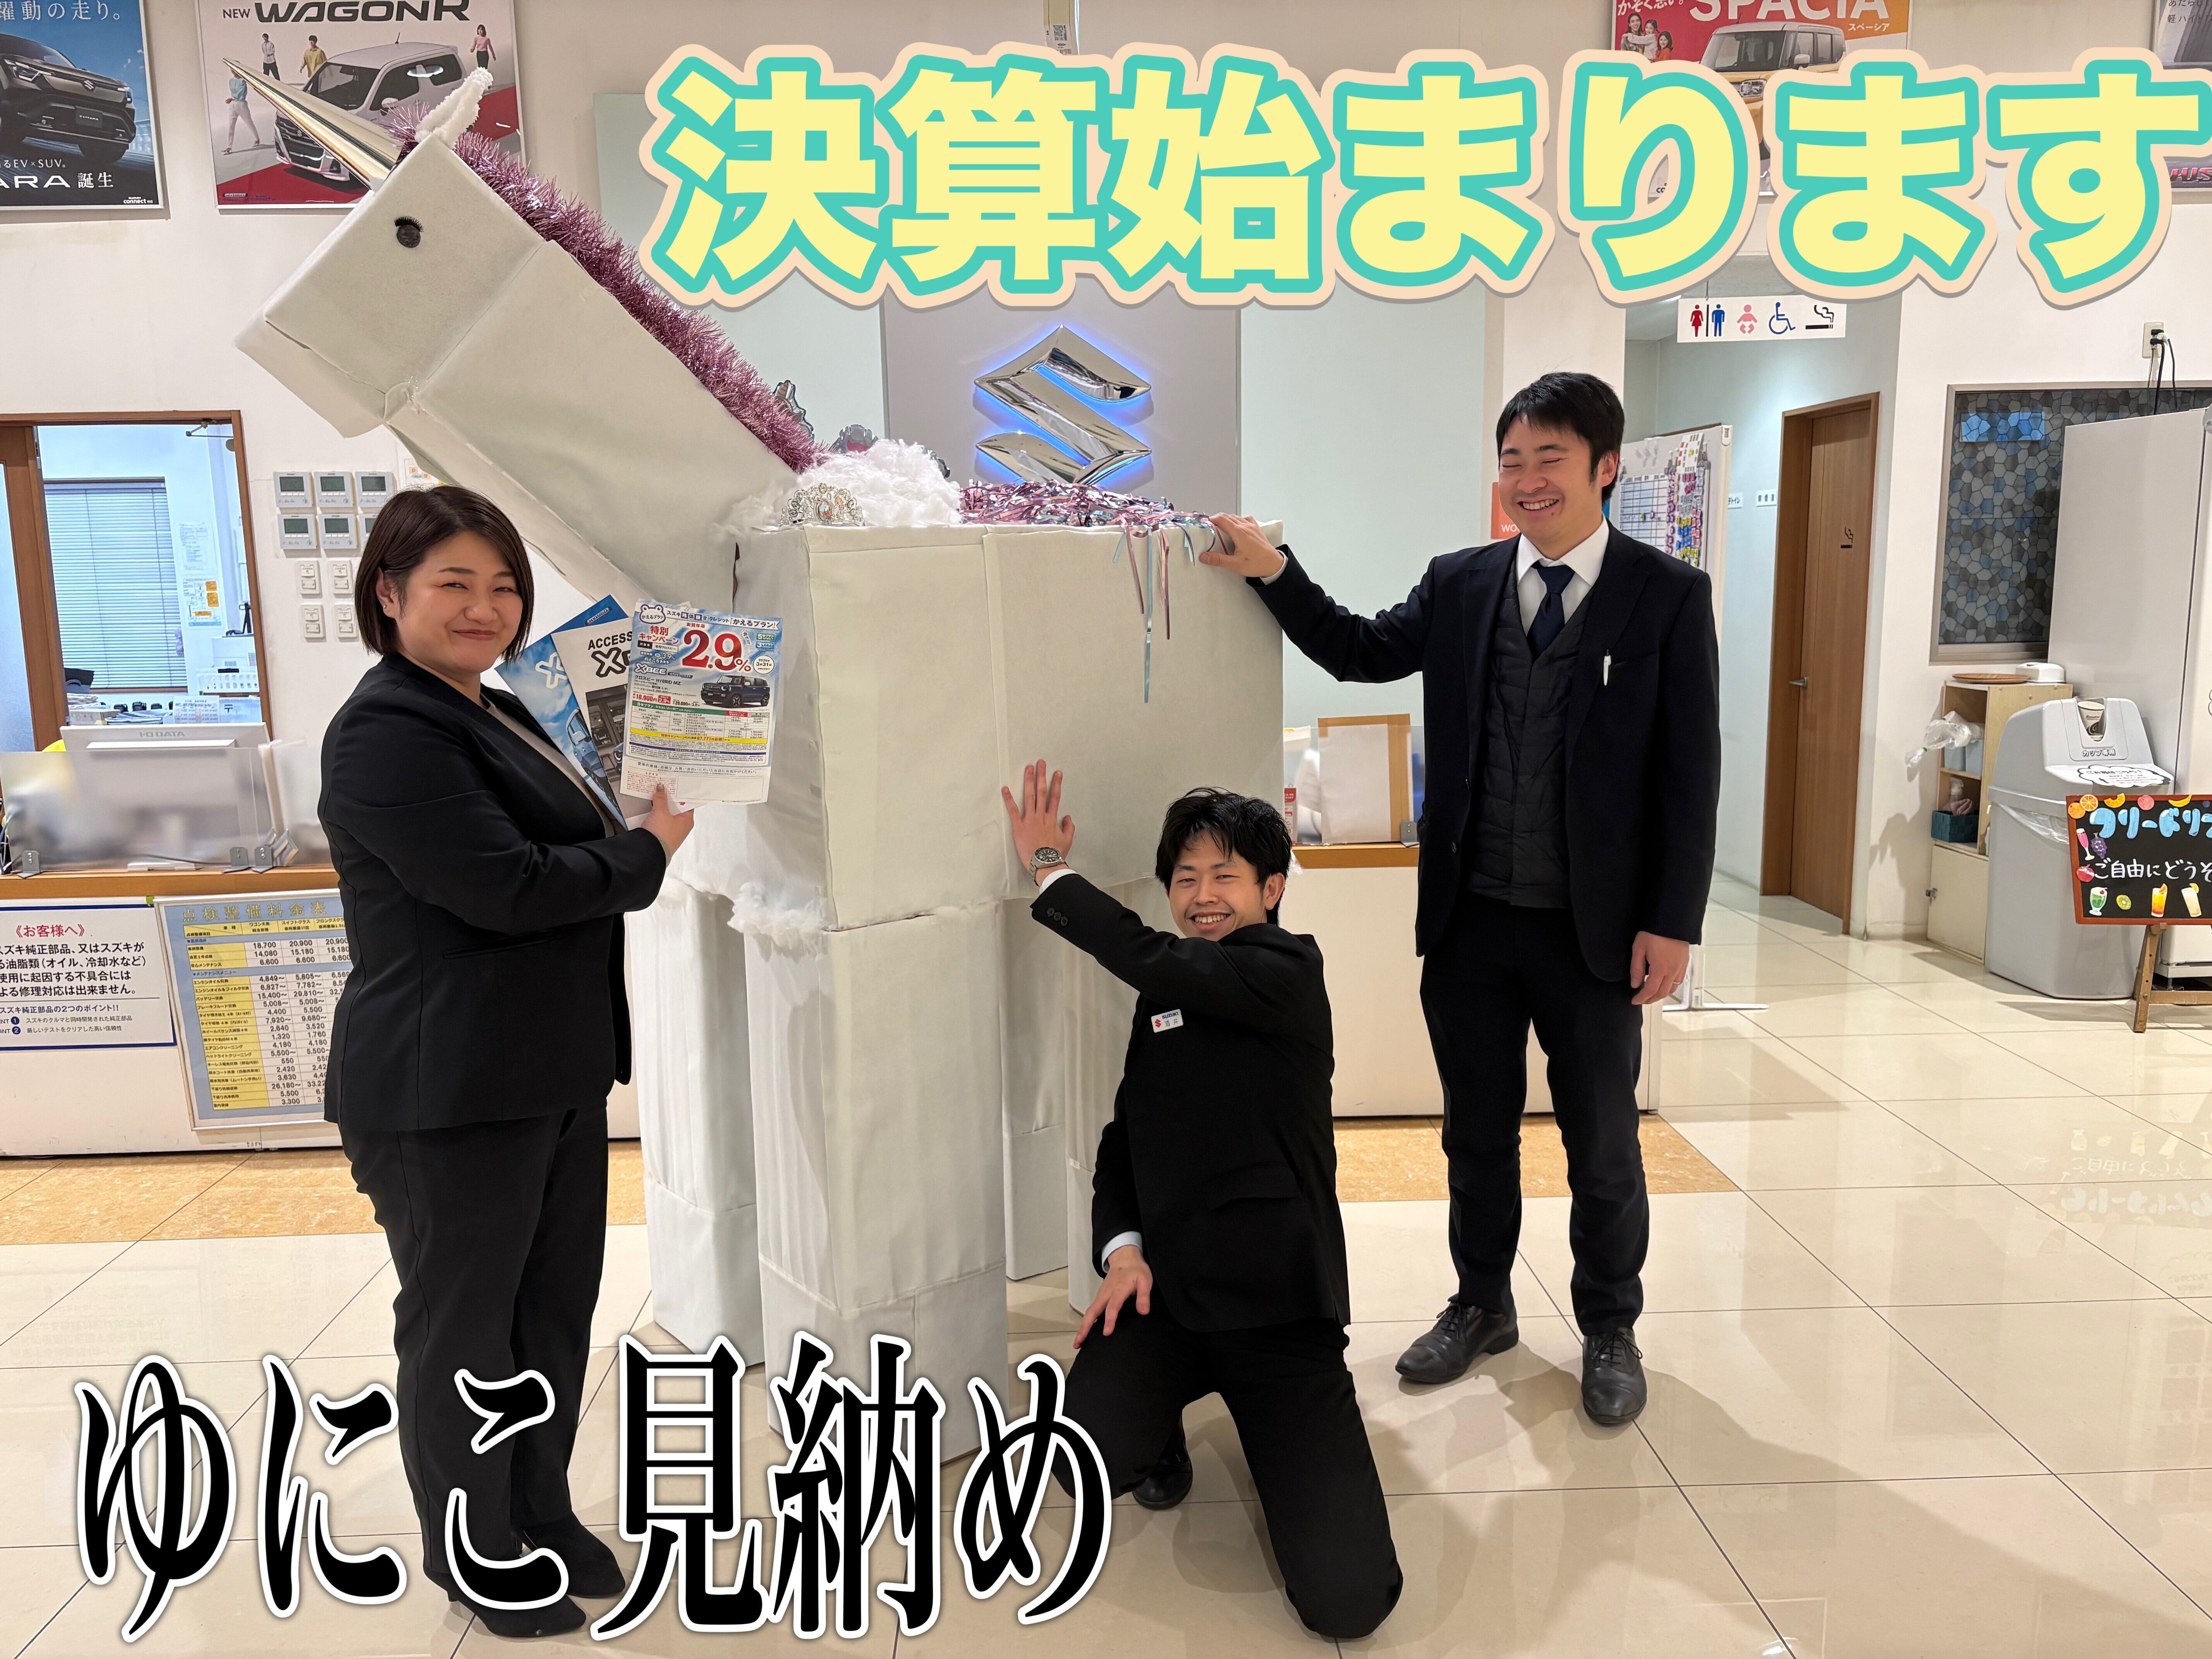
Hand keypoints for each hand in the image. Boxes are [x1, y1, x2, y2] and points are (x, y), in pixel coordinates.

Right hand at [643, 784, 693, 859]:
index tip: (675, 783)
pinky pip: (659, 820)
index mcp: (687, 820)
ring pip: (667, 814)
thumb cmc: (661, 835)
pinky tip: (650, 806)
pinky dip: (656, 813)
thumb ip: (661, 799)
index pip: (688, 803)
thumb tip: (661, 789)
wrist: (649, 852)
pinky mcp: (661, 834)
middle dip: (669, 798)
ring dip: (661, 805)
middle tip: (663, 786)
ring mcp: (671, 831)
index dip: (681, 793)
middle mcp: (681, 826)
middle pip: (677, 807)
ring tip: (655, 793)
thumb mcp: (661, 812)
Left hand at [1000, 757, 1074, 880]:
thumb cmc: (1055, 854)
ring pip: (1030, 797)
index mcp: (1052, 819)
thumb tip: (1068, 817)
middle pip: (1042, 792)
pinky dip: (1009, 799)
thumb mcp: (1067, 840)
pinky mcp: (1019, 827)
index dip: (1056, 784)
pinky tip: (1005, 788)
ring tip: (1028, 768)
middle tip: (1040, 763)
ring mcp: (1030, 820)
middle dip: (1042, 776)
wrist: (1045, 864)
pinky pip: (1013, 811)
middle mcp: (1042, 816)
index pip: (1055, 797)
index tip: (1057, 772)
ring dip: (1029, 781)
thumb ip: (1069, 827)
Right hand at [1074, 1244, 1151, 1348]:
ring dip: (1083, 1327)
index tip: (1107, 1332)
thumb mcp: (1145, 1281)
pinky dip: (1086, 1321)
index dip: (1109, 1320)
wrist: (1125, 1259)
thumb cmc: (1135, 1270)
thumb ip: (1144, 1297)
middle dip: (1085, 1328)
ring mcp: (1101, 1296)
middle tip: (1079, 1342)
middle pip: (1092, 1312)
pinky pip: (1091, 1311)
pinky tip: (1085, 1331)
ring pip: (1089, 1313)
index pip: (1112, 1307)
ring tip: (1078, 1342)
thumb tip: (1143, 1311)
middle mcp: (1106, 1294)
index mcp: (1118, 1290)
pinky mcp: (1100, 1297)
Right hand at [1201, 513, 1287, 579]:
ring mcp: (1252, 526)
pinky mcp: (1256, 529)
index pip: (1222, 519)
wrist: (1274, 565)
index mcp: (1239, 532)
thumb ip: (1219, 560)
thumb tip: (1204, 556)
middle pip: (1227, 516)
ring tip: (1221, 528)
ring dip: (1226, 519)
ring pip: (1236, 517)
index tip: (1205, 524)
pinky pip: (1245, 519)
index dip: (1211, 520)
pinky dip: (1238, 520)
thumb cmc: (1257, 564)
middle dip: (1217, 520)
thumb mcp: (1235, 564)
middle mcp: (1245, 526)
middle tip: (1210, 528)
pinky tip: (1237, 527)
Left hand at [1630, 932, 1690, 1005]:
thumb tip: (1635, 984)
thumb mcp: (1639, 948)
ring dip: (1661, 994)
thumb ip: (1636, 969)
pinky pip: (1679, 980)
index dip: (1642, 998)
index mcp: (1660, 968)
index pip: (1651, 990)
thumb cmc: (1654, 932)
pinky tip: (1664, 984)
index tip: (1635, 1001)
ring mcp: (1680, 967)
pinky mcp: (1685, 963)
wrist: (1672, 921)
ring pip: (1672, 988)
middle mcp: (1672, 970)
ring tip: (1651, 994)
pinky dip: (1670, 987)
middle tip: (1641, 1000)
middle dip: (1651, 999)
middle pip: (1662, 993)